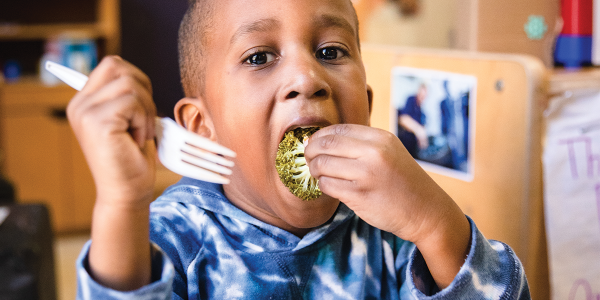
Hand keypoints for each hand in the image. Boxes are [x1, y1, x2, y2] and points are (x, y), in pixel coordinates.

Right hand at [67, 56, 156, 206]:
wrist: (127, 192)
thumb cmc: (132, 158)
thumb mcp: (127, 119)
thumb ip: (125, 96)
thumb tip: (134, 74)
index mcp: (85, 102)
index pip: (112, 65)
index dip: (136, 79)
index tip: (141, 107)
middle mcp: (80, 105)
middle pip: (119, 66)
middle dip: (143, 90)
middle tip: (142, 120)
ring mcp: (86, 113)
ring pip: (130, 84)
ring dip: (145, 110)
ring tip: (138, 133)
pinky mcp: (97, 122)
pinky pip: (133, 102)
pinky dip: (143, 120)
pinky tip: (136, 139)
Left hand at [305, 124, 469, 287]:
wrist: (426, 211)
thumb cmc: (403, 181)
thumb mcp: (389, 151)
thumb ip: (361, 144)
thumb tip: (321, 140)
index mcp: (380, 138)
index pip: (337, 129)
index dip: (319, 136)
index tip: (313, 144)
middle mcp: (373, 153)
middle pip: (325, 145)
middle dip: (310, 152)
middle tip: (309, 159)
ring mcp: (366, 175)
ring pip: (322, 166)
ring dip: (315, 170)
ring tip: (320, 174)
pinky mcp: (359, 196)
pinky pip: (327, 186)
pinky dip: (323, 186)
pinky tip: (330, 187)